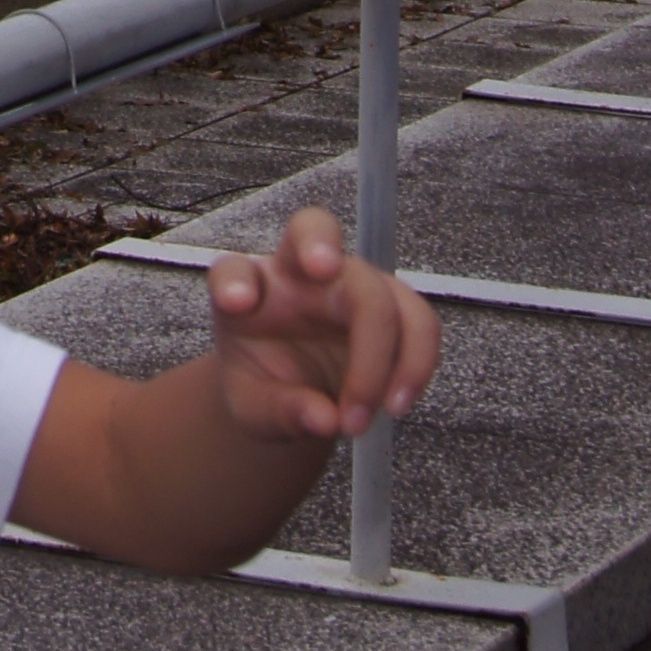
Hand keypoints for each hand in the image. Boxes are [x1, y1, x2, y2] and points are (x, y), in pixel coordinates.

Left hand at [204, 205, 439, 444]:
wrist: (295, 390)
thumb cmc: (265, 384)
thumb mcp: (255, 410)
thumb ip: (281, 411)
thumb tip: (324, 419)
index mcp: (247, 291)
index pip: (234, 271)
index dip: (236, 282)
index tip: (237, 302)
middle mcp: (296, 273)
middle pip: (312, 230)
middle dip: (324, 253)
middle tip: (326, 284)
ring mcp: (346, 283)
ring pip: (375, 282)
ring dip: (385, 346)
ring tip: (374, 411)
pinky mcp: (388, 306)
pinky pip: (416, 317)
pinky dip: (416, 360)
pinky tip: (397, 400)